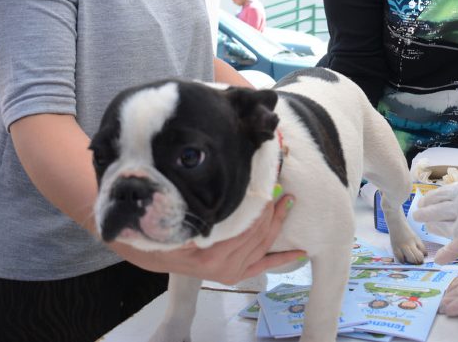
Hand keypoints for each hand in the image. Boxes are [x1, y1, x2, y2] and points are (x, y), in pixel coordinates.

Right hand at [117, 196, 303, 283]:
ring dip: (278, 223)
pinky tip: (301, 252)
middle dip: (271, 210)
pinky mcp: (235, 275)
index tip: (269, 184)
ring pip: (263, 245)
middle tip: (280, 186)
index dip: (260, 206)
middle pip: (257, 234)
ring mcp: (231, 273)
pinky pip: (263, 265)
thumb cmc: (168, 230)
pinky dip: (282, 259)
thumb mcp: (183, 217)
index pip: (246, 227)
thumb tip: (231, 181)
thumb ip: (207, 207)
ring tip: (288, 202)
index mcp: (211, 255)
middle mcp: (224, 268)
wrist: (156, 255)